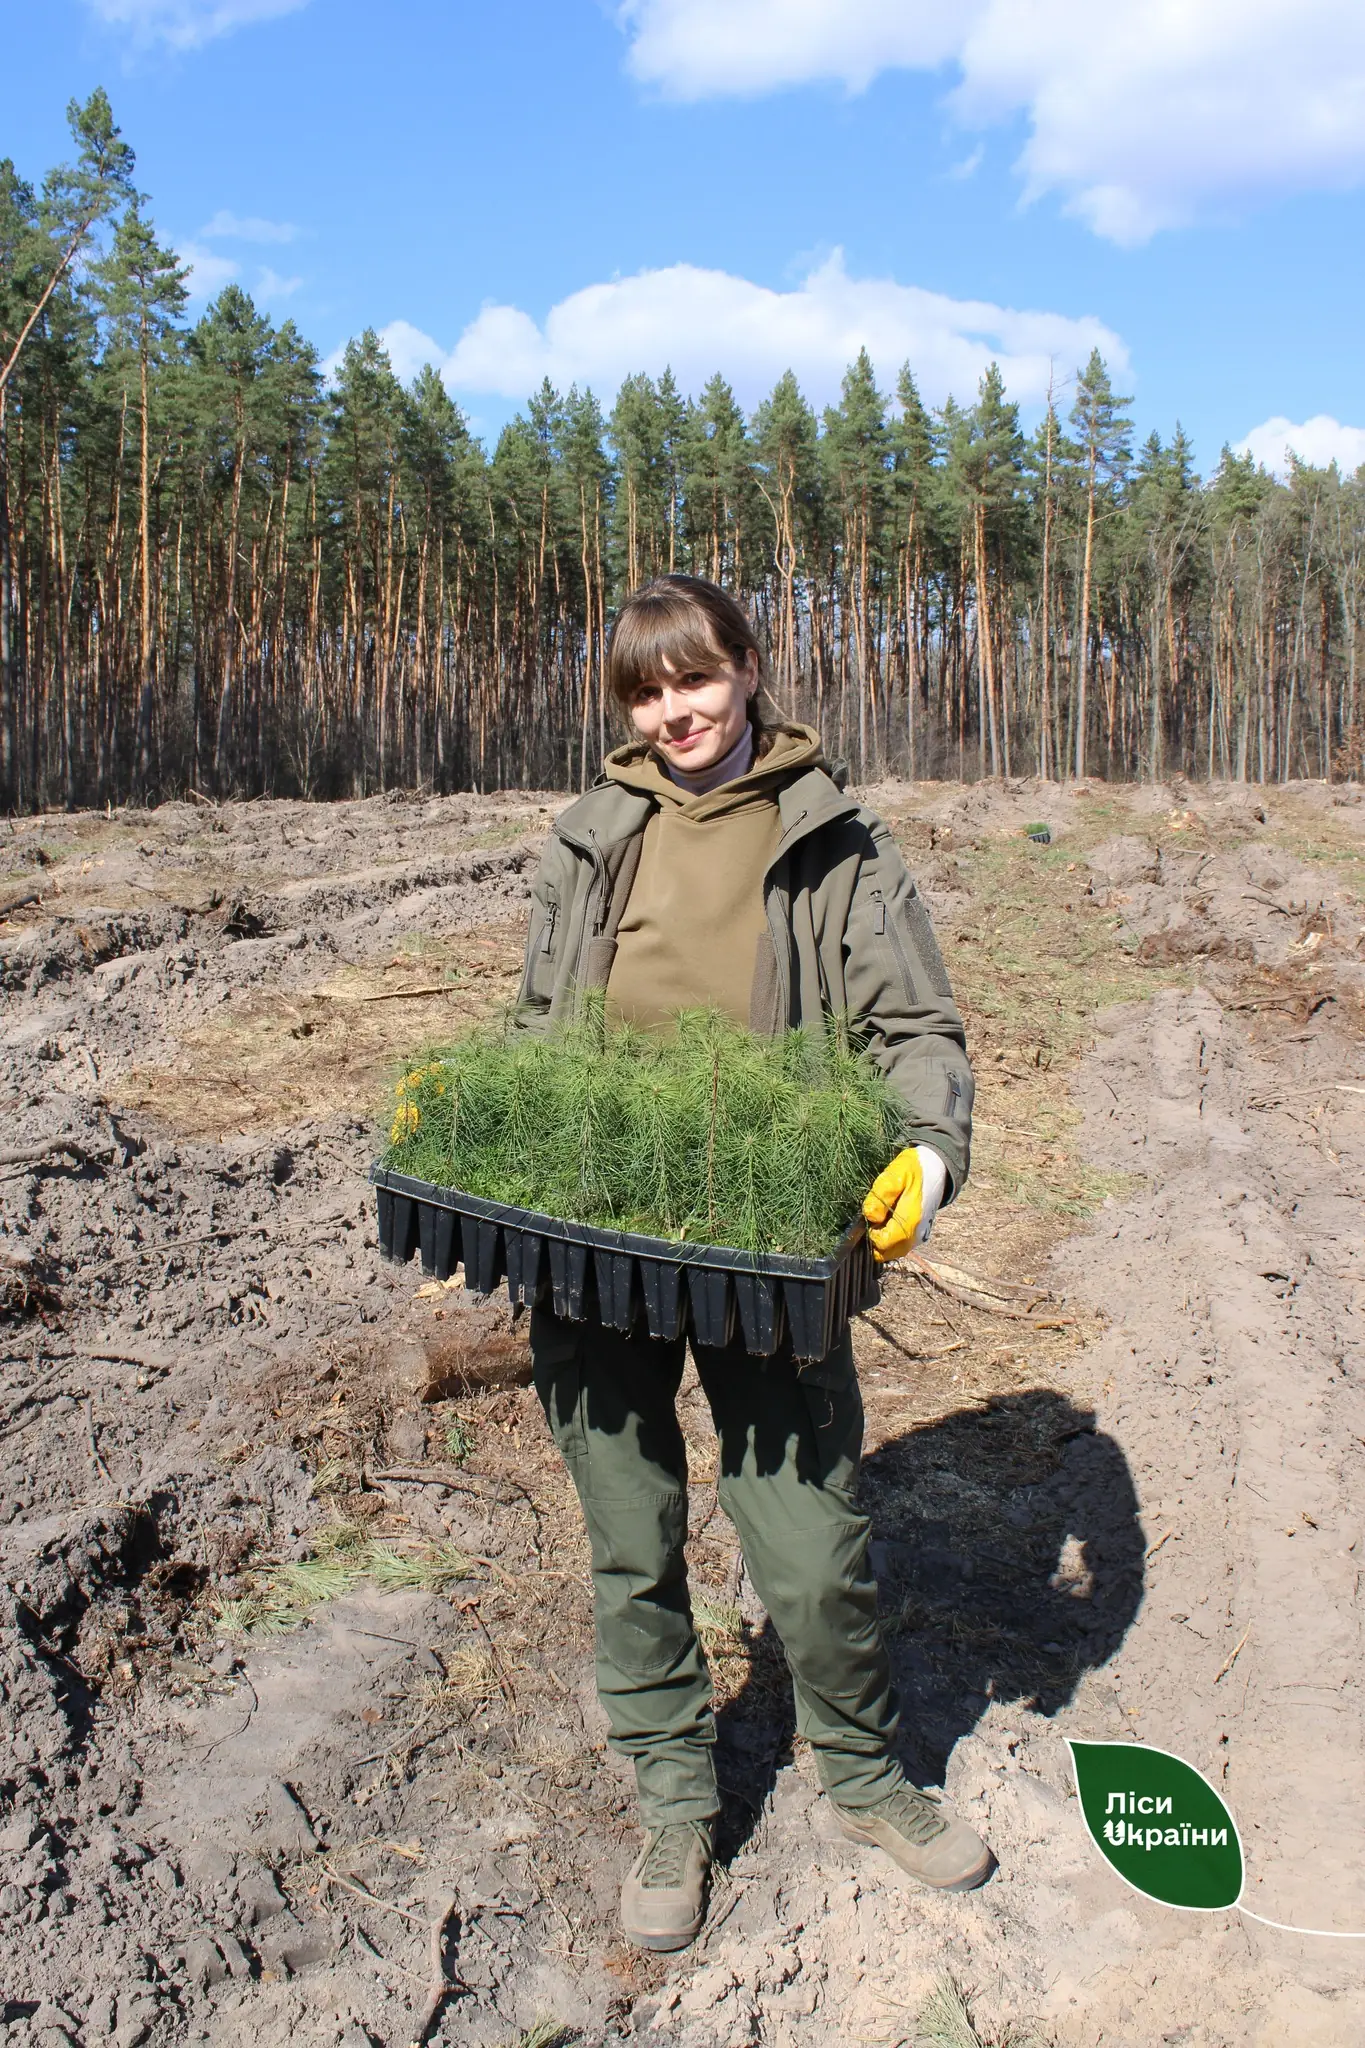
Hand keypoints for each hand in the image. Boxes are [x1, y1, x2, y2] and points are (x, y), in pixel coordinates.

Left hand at [862, 1145, 947, 1262]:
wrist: (938, 1169)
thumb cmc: (915, 1170)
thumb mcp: (895, 1174)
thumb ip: (880, 1196)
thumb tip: (870, 1216)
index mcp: (909, 1221)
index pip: (882, 1243)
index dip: (871, 1231)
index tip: (873, 1214)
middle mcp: (915, 1235)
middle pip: (885, 1253)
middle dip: (875, 1238)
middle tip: (878, 1215)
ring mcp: (918, 1237)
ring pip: (892, 1252)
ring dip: (883, 1240)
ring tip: (884, 1217)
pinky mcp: (919, 1236)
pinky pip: (900, 1247)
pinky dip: (891, 1239)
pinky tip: (891, 1220)